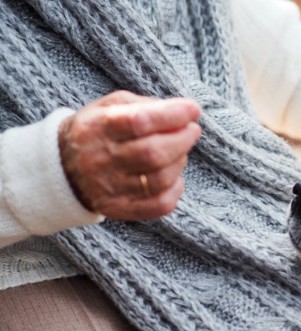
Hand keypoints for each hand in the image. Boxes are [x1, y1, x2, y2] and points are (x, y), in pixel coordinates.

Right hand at [59, 91, 201, 220]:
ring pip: (160, 179)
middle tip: (192, 131)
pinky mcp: (119, 209)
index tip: (193, 110)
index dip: (173, 115)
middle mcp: (101, 159)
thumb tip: (184, 112)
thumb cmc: (99, 130)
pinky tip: (175, 177)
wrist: (63, 167)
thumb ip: (145, 106)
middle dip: (183, 139)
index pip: (140, 121)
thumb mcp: (111, 106)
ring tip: (179, 151)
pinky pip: (159, 205)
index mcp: (98, 127)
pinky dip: (176, 189)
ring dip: (180, 162)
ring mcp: (110, 188)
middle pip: (153, 153)